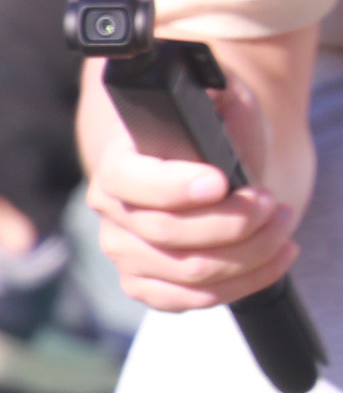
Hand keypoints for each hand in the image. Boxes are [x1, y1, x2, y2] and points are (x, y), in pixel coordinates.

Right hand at [79, 46, 313, 312]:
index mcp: (118, 162)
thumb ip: (218, 92)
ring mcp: (125, 253)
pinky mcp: (146, 285)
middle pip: (167, 233)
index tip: (220, 182)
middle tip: (272, 203)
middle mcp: (111, 212)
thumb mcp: (219, 100)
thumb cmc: (208, 135)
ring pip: (189, 272)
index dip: (172, 186)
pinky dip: (243, 284)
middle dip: (234, 220)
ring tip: (282, 225)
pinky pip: (192, 300)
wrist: (200, 170)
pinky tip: (274, 258)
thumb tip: (220, 93)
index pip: (127, 180)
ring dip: (250, 253)